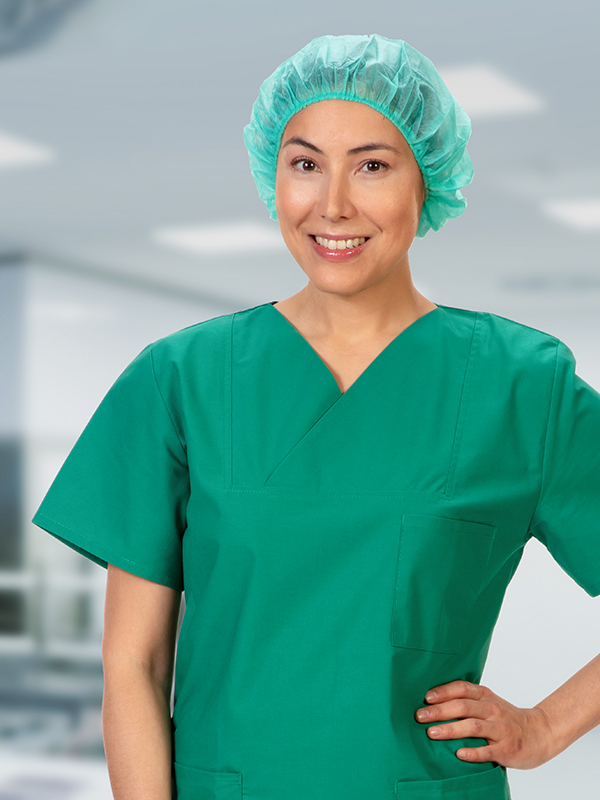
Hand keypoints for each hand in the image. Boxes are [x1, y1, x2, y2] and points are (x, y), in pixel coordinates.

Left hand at [414, 680, 554, 769]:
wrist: (540, 733)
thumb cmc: (506, 718)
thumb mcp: (488, 702)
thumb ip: (467, 700)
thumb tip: (433, 701)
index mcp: (485, 696)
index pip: (461, 688)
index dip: (442, 691)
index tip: (425, 698)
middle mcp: (492, 710)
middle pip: (463, 706)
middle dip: (439, 711)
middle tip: (420, 716)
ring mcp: (500, 729)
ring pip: (473, 726)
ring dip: (451, 729)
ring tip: (432, 733)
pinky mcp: (506, 749)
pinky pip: (488, 751)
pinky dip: (473, 752)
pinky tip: (459, 754)